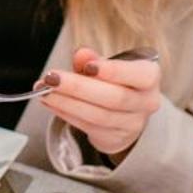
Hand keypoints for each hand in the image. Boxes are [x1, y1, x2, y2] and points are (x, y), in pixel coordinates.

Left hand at [38, 46, 161, 160]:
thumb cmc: (116, 81)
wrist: (126, 113)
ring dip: (66, 102)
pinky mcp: (114, 138)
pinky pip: (87, 126)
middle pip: (114, 97)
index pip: (139, 75)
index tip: (87, 66)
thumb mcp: (108, 66)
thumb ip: (93, 59)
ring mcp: (132, 124)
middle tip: (51, 78)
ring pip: (98, 115)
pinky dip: (65, 113)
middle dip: (78, 87)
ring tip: (44, 91)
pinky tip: (50, 102)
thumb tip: (81, 54)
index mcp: (149, 78)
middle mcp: (146, 103)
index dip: (113, 71)